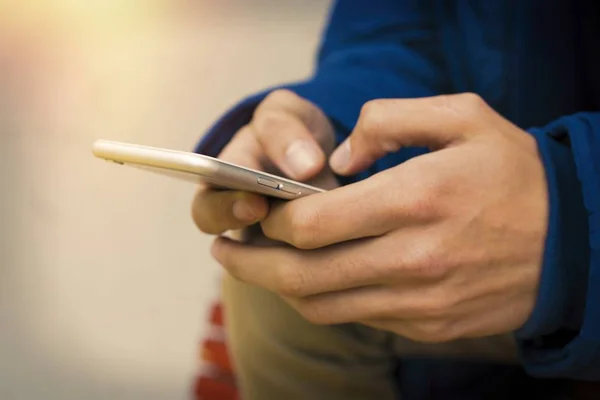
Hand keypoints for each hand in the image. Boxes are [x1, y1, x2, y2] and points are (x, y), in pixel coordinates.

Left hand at [210, 93, 548, 342]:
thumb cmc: (515, 174)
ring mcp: (420, 302)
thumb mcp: (463, 118)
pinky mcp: (428, 326)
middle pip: (301, 275)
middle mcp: (413, 259)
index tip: (255, 210)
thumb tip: (339, 157)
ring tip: (256, 267)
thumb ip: (391, 121)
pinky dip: (322, 300)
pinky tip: (311, 280)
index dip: (271, 220)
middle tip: (225, 250)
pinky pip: (356, 317)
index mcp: (416, 200)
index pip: (312, 223)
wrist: (576, 243)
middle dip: (250, 263)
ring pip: (322, 305)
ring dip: (278, 287)